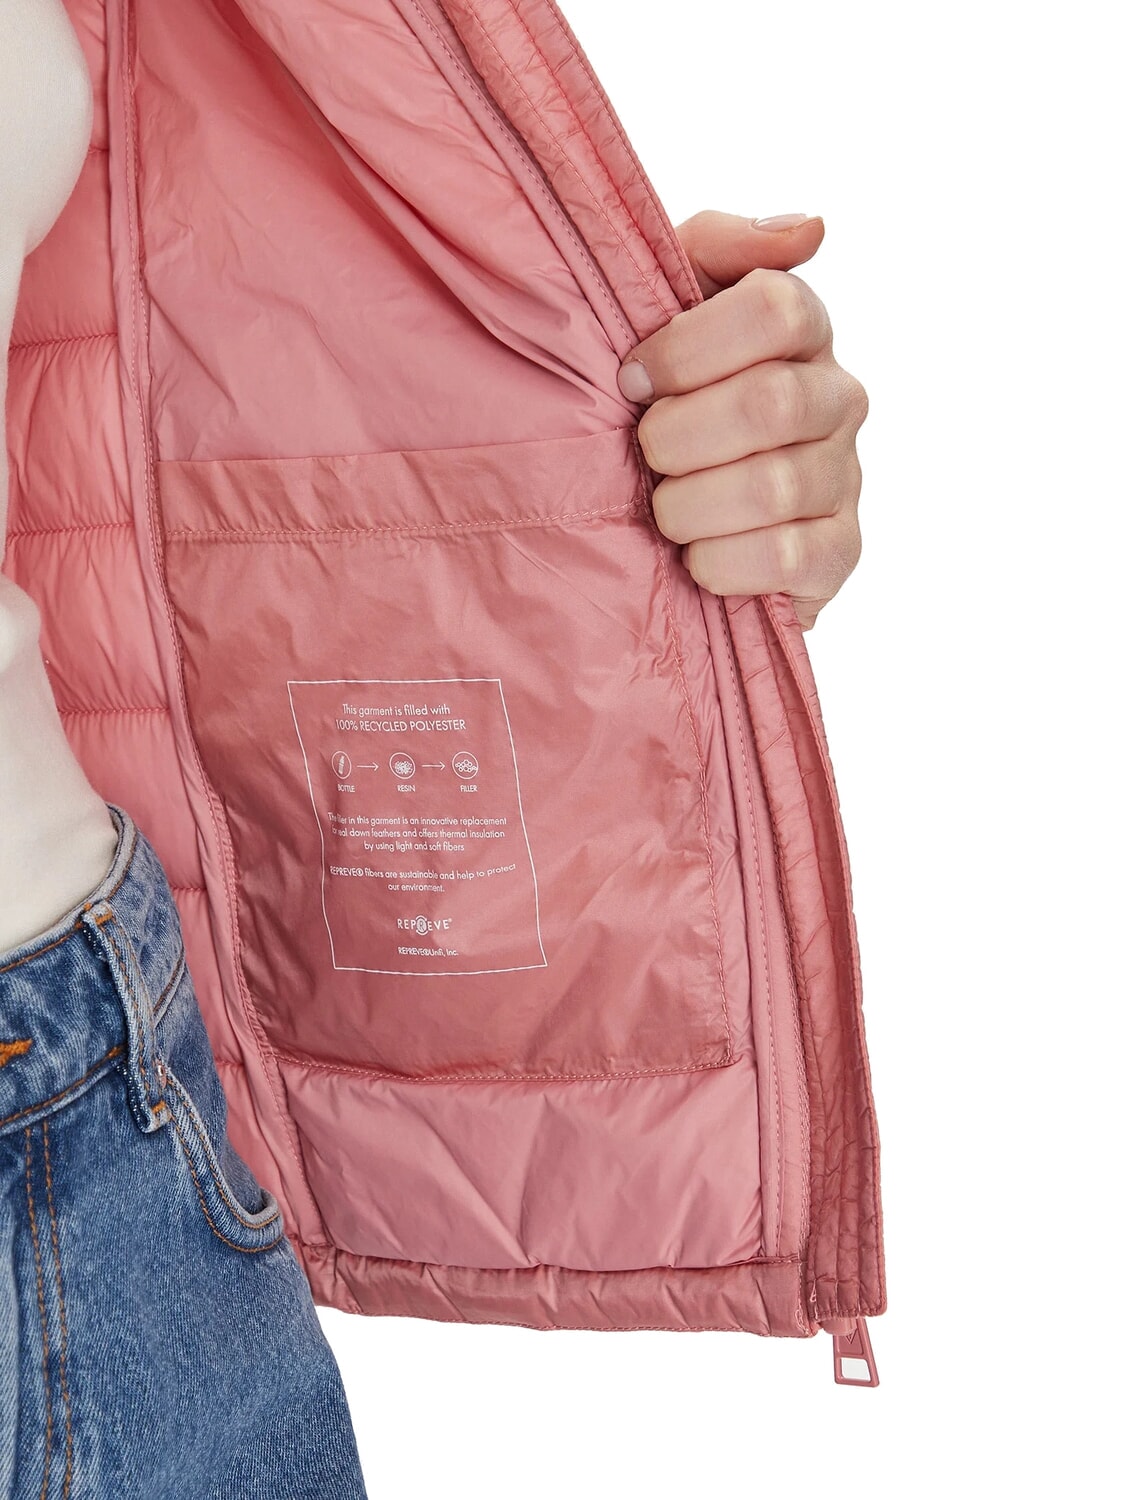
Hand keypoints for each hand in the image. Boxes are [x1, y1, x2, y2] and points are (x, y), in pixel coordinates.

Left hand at [618, 210, 867, 629]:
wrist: (654, 514)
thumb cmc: (654, 398)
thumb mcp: (662, 301)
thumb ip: (717, 246)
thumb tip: (811, 228)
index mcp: (799, 328)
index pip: (776, 310)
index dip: (689, 349)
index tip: (632, 378)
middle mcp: (837, 397)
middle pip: (770, 404)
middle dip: (679, 437)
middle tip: (646, 452)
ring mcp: (845, 477)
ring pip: (772, 488)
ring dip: (688, 505)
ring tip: (664, 509)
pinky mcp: (838, 552)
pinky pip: (784, 559)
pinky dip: (720, 562)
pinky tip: (696, 556)